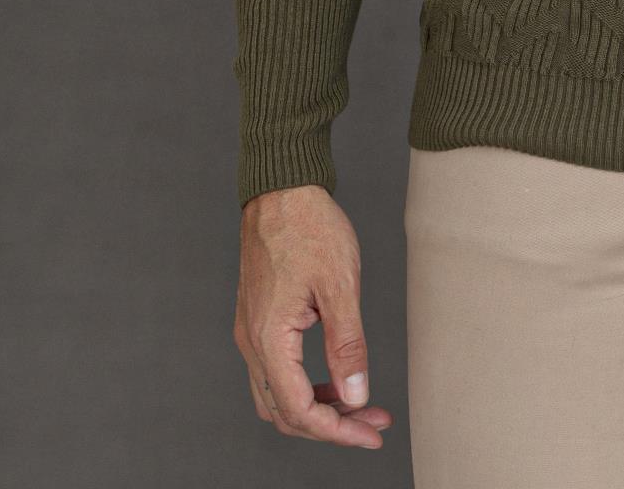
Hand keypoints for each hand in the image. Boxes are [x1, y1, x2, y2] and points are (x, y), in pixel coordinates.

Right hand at [233, 183, 393, 447]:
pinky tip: (334, 376)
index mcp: (269, 338)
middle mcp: (251, 343)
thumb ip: (348, 344)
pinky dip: (305, 385)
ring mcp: (250, 332)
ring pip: (277, 395)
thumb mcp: (340, 285)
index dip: (337, 431)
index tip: (371, 433)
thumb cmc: (310, 228)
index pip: (300, 410)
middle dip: (331, 425)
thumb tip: (356, 396)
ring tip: (359, 404)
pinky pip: (276, 372)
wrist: (281, 190)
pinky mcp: (256, 320)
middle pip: (285, 412)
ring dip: (317, 408)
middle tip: (372, 423)